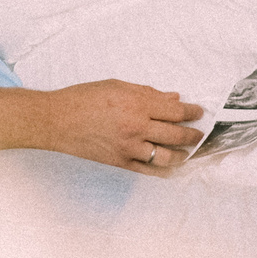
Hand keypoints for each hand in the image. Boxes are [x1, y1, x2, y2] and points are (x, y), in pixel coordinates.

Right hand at [32, 80, 204, 177]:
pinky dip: (164, 170)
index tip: (199, 112)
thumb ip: (147, 93)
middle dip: (193, 134)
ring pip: (167, 156)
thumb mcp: (117, 86)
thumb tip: (172, 98)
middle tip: (199, 133)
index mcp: (137, 104)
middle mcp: (137, 127)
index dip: (192, 112)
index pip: (175, 111)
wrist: (57, 120)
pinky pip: (149, 170)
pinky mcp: (121, 162)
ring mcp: (129, 147)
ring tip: (188, 151)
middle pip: (176, 134)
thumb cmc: (83, 98)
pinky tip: (171, 168)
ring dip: (183, 154)